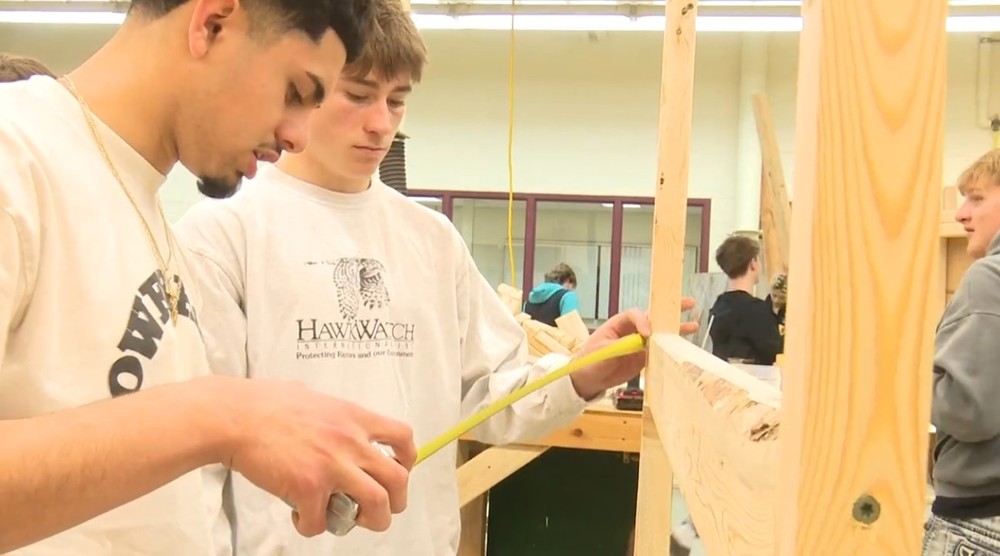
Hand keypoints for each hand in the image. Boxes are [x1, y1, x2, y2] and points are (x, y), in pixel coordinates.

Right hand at [217, 377, 415, 536]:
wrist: (234, 415)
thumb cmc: (264, 402)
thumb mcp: (314, 397)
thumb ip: (333, 414)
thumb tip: (335, 422)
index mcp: (354, 417)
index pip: (403, 437)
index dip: (407, 460)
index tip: (397, 471)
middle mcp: (350, 441)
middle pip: (398, 479)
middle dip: (395, 502)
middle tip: (379, 510)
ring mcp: (332, 465)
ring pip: (376, 505)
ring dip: (369, 521)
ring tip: (348, 520)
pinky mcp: (308, 487)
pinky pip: (321, 522)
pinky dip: (312, 526)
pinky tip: (299, 516)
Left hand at [569, 298, 697, 399]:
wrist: (587, 380)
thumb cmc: (590, 361)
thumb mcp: (603, 351)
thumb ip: (623, 345)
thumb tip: (643, 341)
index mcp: (618, 324)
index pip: (635, 315)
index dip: (643, 321)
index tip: (647, 334)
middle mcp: (631, 330)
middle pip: (652, 317)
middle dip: (669, 311)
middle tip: (688, 303)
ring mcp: (638, 344)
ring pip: (659, 333)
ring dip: (675, 329)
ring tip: (694, 324)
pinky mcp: (643, 357)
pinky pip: (659, 350)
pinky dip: (671, 347)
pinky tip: (684, 344)